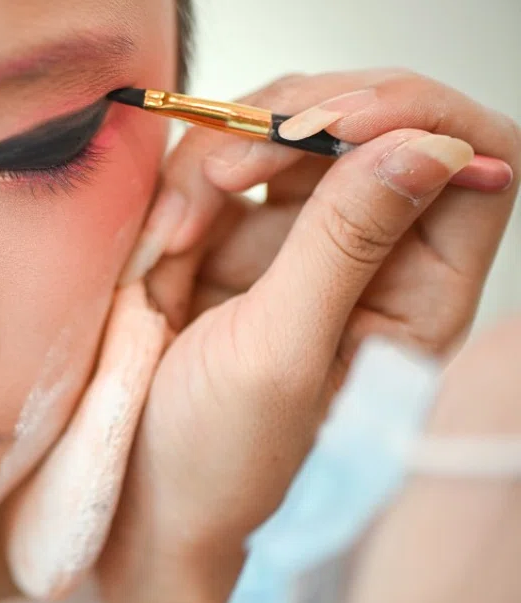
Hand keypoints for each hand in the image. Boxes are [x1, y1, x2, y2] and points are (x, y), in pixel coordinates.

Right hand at [96, 69, 520, 602]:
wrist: (131, 483)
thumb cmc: (215, 452)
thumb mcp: (280, 356)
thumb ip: (345, 245)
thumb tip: (425, 145)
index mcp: (414, 297)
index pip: (471, 167)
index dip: (415, 119)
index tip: (332, 125)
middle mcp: (363, 255)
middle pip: (368, 125)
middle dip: (288, 129)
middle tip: (221, 172)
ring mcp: (294, 239)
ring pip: (279, 130)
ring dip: (213, 164)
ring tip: (171, 244)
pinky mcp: (231, 233)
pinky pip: (215, 162)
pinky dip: (177, 189)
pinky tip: (157, 251)